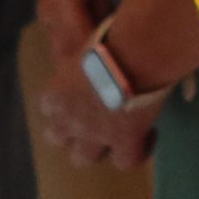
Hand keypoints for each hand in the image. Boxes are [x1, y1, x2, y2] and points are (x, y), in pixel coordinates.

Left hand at [35, 41, 159, 170]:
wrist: (134, 52)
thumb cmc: (109, 37)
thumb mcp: (86, 46)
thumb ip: (85, 58)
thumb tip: (97, 50)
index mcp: (56, 93)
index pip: (49, 108)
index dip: (64, 104)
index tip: (83, 93)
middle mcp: (69, 119)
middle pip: (59, 139)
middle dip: (73, 132)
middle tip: (96, 118)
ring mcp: (95, 135)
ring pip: (83, 158)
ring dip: (98, 147)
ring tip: (118, 132)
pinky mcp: (124, 141)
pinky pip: (127, 161)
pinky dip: (137, 152)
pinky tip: (148, 136)